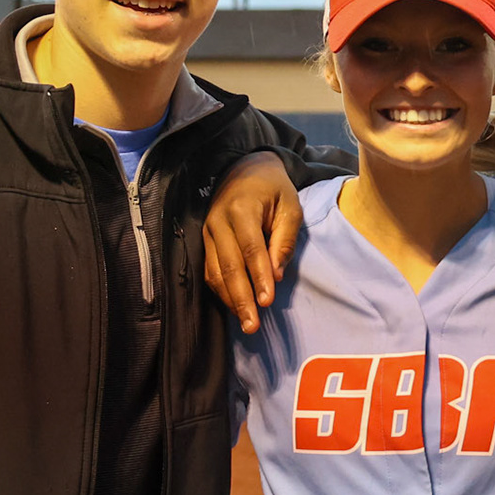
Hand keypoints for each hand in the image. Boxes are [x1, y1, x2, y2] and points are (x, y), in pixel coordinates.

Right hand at [203, 152, 301, 332]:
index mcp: (241, 208)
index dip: (259, 276)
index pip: (251, 248)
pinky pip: (210, 270)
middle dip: (241, 298)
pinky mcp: (204, 240)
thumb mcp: (290, 206)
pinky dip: (222, 291)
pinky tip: (235, 306)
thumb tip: (276, 275)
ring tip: (245, 323)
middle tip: (252, 326)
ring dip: (230, 300)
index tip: (267, 302)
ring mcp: (207, 231)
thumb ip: (284, 239)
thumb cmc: (273, 189)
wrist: (245, 169)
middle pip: (228, 265)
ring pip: (215, 272)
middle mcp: (218, 220)